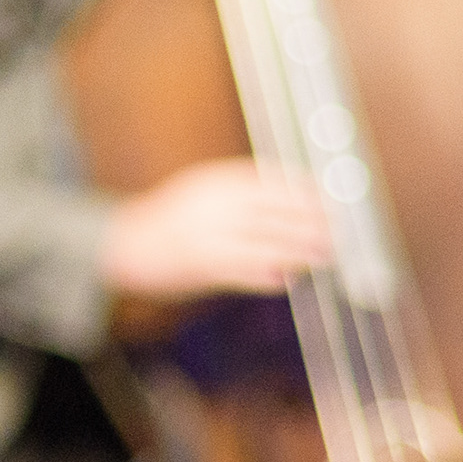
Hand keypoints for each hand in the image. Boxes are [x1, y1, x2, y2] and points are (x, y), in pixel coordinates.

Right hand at [101, 159, 336, 301]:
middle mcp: (218, 204)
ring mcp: (211, 235)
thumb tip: (291, 195)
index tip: (329, 204)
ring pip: (268, 244)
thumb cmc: (171, 218)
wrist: (126, 242)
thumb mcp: (205, 188)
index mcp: (219, 181)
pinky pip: (246, 272)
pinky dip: (270, 277)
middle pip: (278, 214)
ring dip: (300, 252)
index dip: (307, 195)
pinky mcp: (203, 265)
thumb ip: (242, 190)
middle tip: (336, 234)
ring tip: (322, 258)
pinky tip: (287, 281)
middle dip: (312, 225)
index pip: (275, 183)